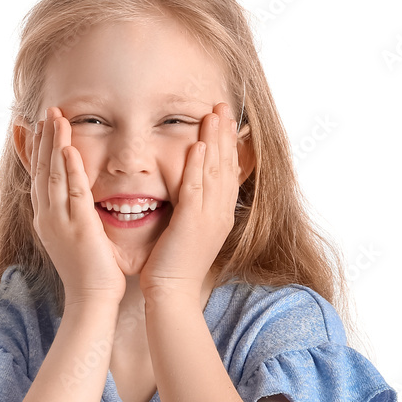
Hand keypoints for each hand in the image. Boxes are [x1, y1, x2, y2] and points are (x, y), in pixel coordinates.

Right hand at [30, 107, 126, 305]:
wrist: (91, 300)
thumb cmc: (89, 272)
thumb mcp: (75, 238)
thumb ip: (73, 215)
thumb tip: (75, 200)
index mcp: (46, 219)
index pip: (37, 177)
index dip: (34, 151)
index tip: (33, 127)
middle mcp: (47, 217)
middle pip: (41, 170)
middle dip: (42, 139)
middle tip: (44, 112)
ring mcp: (60, 222)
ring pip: (53, 175)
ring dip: (54, 144)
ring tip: (56, 118)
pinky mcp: (79, 227)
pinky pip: (73, 192)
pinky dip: (71, 168)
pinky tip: (69, 148)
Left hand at [138, 102, 239, 298]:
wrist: (173, 294)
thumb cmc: (175, 266)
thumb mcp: (190, 233)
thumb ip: (193, 210)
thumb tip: (191, 193)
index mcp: (220, 215)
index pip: (228, 172)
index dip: (228, 145)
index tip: (226, 121)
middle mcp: (220, 213)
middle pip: (226, 166)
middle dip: (225, 134)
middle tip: (223, 106)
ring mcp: (209, 218)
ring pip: (214, 172)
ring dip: (214, 141)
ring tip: (214, 115)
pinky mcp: (192, 223)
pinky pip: (196, 189)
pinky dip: (198, 166)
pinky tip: (198, 146)